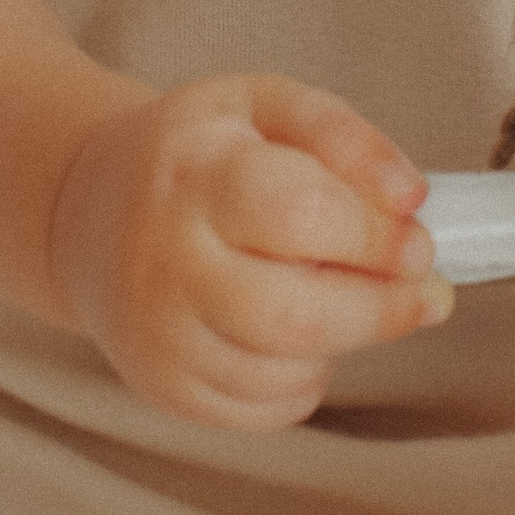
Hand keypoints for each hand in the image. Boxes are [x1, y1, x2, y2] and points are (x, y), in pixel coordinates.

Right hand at [48, 73, 450, 428]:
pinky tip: (291, 332)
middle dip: (383, 309)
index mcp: (195, 174)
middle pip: (298, 315)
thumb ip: (343, 135)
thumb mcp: (262, 106)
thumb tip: (411, 200)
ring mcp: (158, 337)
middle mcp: (165, 262)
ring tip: (335, 293)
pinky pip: (267, 409)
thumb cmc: (198, 155)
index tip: (419, 240)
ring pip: (289, 369)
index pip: (300, 215)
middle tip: (423, 291)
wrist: (91, 214)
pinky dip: (304, 377)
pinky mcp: (163, 388)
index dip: (376, 236)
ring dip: (344, 340)